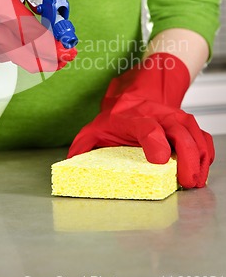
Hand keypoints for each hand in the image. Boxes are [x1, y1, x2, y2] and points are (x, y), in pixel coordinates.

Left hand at [68, 53, 213, 188]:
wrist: (136, 95)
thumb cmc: (118, 117)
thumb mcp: (96, 127)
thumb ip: (83, 144)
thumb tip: (71, 162)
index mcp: (132, 117)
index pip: (145, 126)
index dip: (154, 141)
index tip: (159, 159)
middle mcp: (156, 115)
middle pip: (177, 129)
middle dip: (185, 155)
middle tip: (186, 180)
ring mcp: (173, 118)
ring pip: (193, 132)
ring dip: (199, 157)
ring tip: (196, 181)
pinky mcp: (185, 124)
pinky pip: (202, 136)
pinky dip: (206, 153)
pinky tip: (202, 170)